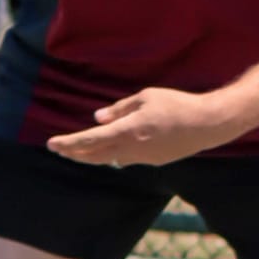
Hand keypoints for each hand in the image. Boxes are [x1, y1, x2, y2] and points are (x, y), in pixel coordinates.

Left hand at [46, 88, 241, 167]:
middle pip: (95, 156)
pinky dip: (117, 153)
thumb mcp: (145, 97)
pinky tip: (114, 149)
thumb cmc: (176, 105)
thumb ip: (120, 109)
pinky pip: (129, 158)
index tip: (52, 144)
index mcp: (126, 131)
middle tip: (60, 149)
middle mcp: (131, 150)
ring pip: (111, 159)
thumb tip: (98, 117)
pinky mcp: (155, 162)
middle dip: (75, 153)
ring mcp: (143, 159)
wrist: (207, 124)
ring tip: (80, 151)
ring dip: (95, 155)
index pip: (89, 141)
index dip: (68, 143)